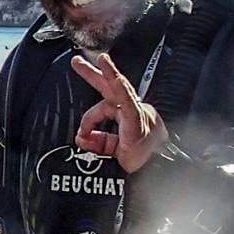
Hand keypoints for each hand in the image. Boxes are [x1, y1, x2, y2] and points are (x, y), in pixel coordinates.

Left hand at [70, 53, 169, 173]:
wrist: (156, 174)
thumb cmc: (140, 164)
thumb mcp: (113, 151)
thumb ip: (98, 142)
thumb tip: (80, 137)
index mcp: (128, 120)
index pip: (105, 108)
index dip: (89, 120)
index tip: (81, 135)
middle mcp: (134, 113)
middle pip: (112, 88)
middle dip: (95, 74)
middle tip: (77, 61)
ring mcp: (138, 113)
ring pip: (120, 87)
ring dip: (108, 72)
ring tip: (100, 59)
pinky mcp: (138, 117)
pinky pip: (125, 96)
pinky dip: (115, 81)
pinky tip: (106, 66)